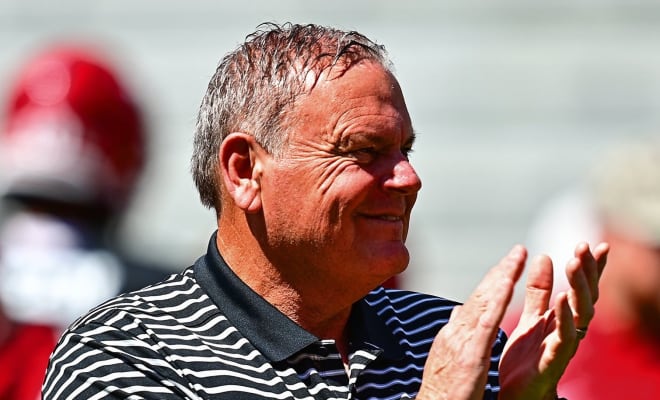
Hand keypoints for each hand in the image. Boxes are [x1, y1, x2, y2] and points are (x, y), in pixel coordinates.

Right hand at [417, 245, 526, 399]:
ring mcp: (460, 342)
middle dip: (501, 271)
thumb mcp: (449, 362)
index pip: (475, 304)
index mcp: (452, 336)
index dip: (493, 282)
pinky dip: (497, 299)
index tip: (508, 266)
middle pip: (480, 296)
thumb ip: (455, 337)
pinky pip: (486, 322)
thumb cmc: (442, 395)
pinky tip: (509, 283)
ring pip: (484, 302)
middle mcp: (454, 333)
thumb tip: (457, 314)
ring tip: (518, 257)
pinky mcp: (470, 355)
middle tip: (519, 251)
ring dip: (502, 277)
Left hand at [498, 242, 608, 399]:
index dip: (592, 269)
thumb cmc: (527, 359)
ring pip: (580, 316)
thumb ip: (537, 291)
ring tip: (573, 264)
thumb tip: (543, 255)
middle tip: (583, 247)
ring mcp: (563, 347)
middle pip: (585, 298)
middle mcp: (569, 331)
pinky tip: (560, 300)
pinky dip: (564, 319)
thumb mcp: (531, 318)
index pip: (582, 290)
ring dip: (578, 289)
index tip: (598, 244)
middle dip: (586, 272)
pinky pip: (563, 339)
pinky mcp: (551, 362)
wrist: (515, 396)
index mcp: (562, 319)